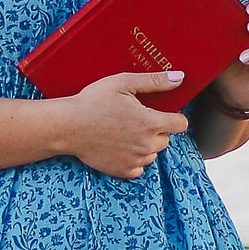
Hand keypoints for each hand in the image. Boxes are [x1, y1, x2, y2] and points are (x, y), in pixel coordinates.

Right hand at [64, 68, 190, 179]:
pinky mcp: (123, 171)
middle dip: (156, 130)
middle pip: (166, 139)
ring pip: (153, 153)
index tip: (164, 113)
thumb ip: (154, 81)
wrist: (68, 126)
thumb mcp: (123, 83)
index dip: (174, 117)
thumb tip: (179, 78)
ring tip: (125, 132)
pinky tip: (120, 146)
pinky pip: (139, 167)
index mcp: (150, 123)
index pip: (180, 124)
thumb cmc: (92, 102)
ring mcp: (136, 161)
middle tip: (135, 120)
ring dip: (145, 145)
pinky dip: (134, 159)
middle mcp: (147, 145)